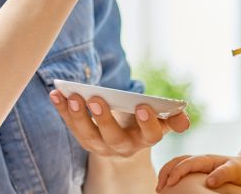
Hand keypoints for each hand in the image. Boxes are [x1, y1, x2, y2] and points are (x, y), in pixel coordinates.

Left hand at [50, 90, 189, 158]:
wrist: (123, 136)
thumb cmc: (142, 120)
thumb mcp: (158, 119)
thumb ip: (170, 118)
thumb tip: (184, 120)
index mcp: (144, 139)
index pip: (150, 135)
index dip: (147, 122)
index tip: (142, 106)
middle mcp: (122, 146)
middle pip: (113, 137)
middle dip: (104, 119)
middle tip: (97, 98)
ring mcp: (100, 145)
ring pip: (87, 135)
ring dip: (77, 116)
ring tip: (72, 96)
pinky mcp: (82, 138)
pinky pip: (70, 125)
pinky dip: (62, 109)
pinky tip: (56, 93)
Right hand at [156, 154, 240, 191]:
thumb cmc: (239, 170)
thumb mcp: (234, 171)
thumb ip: (223, 174)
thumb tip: (209, 181)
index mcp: (206, 159)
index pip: (187, 162)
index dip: (177, 171)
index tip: (170, 183)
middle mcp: (198, 160)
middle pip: (177, 161)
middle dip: (166, 172)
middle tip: (159, 188)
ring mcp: (195, 164)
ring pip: (175, 164)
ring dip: (165, 174)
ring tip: (159, 189)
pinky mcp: (194, 171)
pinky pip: (179, 171)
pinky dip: (170, 177)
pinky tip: (167, 188)